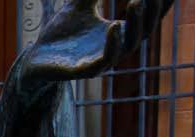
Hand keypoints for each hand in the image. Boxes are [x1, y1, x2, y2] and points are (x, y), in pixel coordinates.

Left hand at [25, 0, 172, 80]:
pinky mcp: (86, 71)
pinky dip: (112, 44)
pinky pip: (104, 61)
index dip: (158, 3)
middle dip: (151, 10)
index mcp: (119, 33)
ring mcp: (103, 61)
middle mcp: (116, 48)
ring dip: (135, 23)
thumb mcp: (79, 5)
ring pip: (128, 45)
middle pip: (143, 30)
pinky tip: (114, 26)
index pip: (145, 17)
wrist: (37, 60)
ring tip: (136, 2)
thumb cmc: (62, 34)